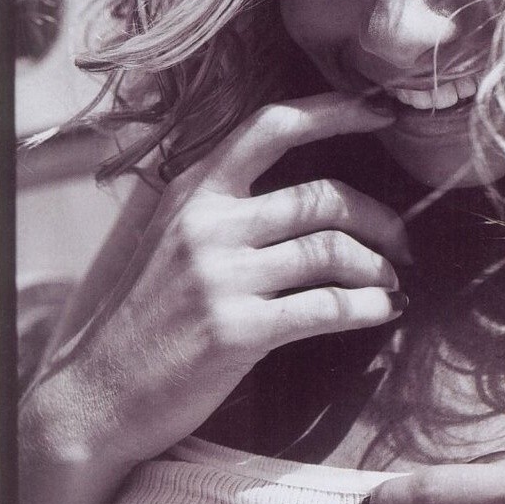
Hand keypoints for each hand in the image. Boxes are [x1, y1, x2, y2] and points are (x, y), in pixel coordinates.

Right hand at [33, 91, 410, 463]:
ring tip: (394, 285)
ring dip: (380, 268)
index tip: (383, 112)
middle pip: (322, 196)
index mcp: (194, 190)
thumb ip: (229, 207)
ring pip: (332, 250)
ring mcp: (221, 277)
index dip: (335, 111)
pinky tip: (384, 311)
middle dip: (380, 218)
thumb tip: (315, 196)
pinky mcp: (237, 330)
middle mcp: (207, 224)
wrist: (101, 391)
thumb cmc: (150, 315)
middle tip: (403, 244)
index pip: (271, 127)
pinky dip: (369, 308)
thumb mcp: (175, 239)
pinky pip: (327, 307)